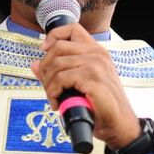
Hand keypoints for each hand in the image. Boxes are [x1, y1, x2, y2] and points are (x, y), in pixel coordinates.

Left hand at [30, 24, 140, 149]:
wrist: (118, 124)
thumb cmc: (100, 105)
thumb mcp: (77, 84)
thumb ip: (57, 72)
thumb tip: (35, 65)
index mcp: (95, 51)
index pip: (72, 29)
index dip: (54, 36)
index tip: (44, 50)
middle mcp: (97, 54)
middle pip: (58, 47)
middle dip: (46, 67)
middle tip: (48, 85)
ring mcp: (96, 65)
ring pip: (57, 64)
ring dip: (48, 83)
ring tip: (53, 97)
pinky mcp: (93, 78)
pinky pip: (61, 79)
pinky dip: (53, 92)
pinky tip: (57, 102)